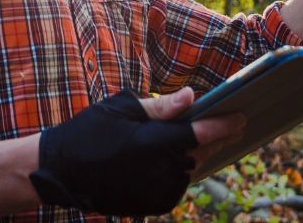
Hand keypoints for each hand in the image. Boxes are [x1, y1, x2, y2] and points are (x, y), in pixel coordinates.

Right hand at [29, 88, 243, 216]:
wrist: (61, 171)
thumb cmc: (89, 132)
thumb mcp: (122, 109)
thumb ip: (160, 107)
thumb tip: (191, 96)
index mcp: (153, 142)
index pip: (199, 133)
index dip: (224, 125)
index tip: (241, 116)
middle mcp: (159, 170)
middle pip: (198, 152)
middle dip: (210, 138)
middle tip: (219, 125)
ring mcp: (156, 191)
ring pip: (188, 170)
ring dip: (190, 156)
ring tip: (182, 142)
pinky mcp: (151, 206)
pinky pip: (176, 187)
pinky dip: (176, 173)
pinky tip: (164, 161)